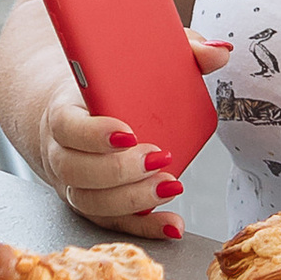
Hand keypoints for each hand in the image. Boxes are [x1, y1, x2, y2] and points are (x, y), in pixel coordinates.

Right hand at [34, 26, 228, 240]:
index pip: (67, 126)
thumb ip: (177, 51)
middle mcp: (61, 151)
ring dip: (133, 200)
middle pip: (77, 170)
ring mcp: (74, 181)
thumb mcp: (132, 60)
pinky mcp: (93, 201)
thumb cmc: (104, 84)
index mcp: (63, 111)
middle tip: (159, 158)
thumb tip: (219, 54)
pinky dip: (143, 227)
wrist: (68, 108)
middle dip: (120, 171)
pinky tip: (172, 225)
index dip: (93, 133)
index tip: (126, 132)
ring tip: (170, 187)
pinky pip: (112, 222)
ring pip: (91, 201)